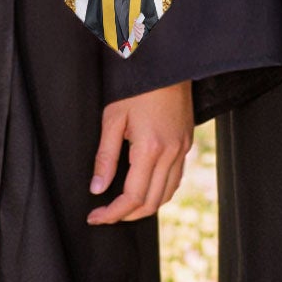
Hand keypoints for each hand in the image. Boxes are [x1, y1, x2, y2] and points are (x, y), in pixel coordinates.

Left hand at [88, 79, 194, 224]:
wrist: (167, 63)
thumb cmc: (137, 86)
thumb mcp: (113, 118)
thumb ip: (105, 157)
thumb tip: (97, 188)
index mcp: (151, 148)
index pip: (132, 197)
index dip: (112, 213)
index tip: (95, 217)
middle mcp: (171, 152)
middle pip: (151, 202)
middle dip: (127, 215)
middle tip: (105, 214)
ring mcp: (182, 148)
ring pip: (167, 194)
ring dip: (145, 206)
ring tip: (123, 206)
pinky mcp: (187, 142)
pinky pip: (176, 178)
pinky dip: (160, 191)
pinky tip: (145, 187)